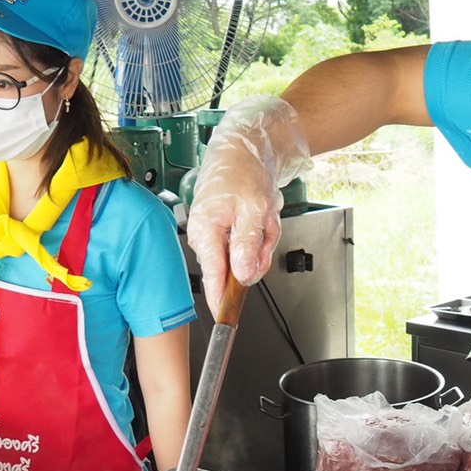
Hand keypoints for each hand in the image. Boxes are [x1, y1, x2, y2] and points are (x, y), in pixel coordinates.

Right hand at [185, 97, 310, 314]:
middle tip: (265, 224)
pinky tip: (261, 214)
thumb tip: (243, 275)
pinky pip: (252, 246)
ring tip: (263, 214)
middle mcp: (206, 237)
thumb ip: (248, 244)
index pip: (212, 277)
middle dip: (259, 250)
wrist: (244, 150)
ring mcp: (217, 236)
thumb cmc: (244, 173)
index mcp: (205, 231)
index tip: (225, 320)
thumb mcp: (253, 209)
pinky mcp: (228, 234)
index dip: (221, 300)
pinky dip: (263, 231)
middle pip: (238, 268)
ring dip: (264, 237)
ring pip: (249, 256)